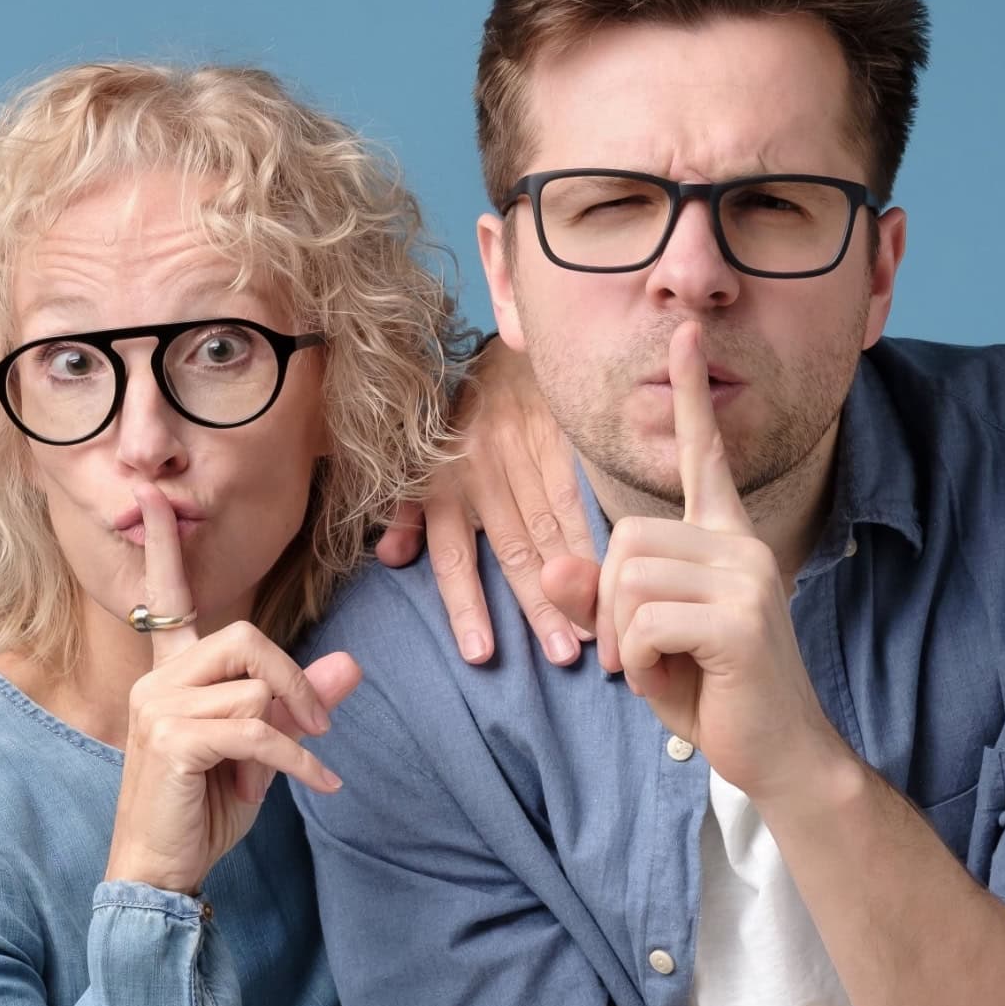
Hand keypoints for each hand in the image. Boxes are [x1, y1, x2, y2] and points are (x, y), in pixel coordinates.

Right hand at [108, 483, 362, 895]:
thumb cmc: (203, 809)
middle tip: (319, 726)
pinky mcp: (175, 740)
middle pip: (243, 638)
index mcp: (168, 674)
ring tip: (297, 768)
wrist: (161, 873)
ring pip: (254, 686)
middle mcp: (156, 681)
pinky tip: (320, 784)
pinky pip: (259, 730)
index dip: (161, 548)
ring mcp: (159, 708)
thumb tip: (352, 664)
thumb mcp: (262, 750)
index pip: (165, 598)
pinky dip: (299, 760)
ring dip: (294, 731)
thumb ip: (300, 704)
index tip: (154, 497)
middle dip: (293, 679)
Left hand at [376, 334, 597, 665]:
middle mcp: (479, 471)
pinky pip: (576, 493)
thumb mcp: (419, 460)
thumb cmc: (461, 419)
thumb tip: (390, 559)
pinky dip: (594, 535)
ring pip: (550, 526)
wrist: (505, 352)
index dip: (466, 606)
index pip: (452, 555)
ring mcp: (521, 453)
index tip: (481, 654)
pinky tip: (614, 569)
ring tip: (597, 626)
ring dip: (574, 579)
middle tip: (563, 653)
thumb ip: (406, 510)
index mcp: (442, 484)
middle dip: (539, 605)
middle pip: (512, 549)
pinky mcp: (557, 438)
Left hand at [595, 321, 850, 798]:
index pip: (706, 456)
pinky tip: (675, 683)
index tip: (685, 332)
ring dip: (625, 639)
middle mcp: (742, 547)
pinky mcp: (740, 621)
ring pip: (630, 578)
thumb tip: (551, 564)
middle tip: (643, 655)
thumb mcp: (645, 642)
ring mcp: (746, 580)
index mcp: (726, 541)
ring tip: (665, 668)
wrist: (781, 756)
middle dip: (612, 604)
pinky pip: (645, 622)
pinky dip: (641, 664)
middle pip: (626, 537)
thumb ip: (602, 599)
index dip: (691, 396)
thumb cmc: (716, 694)